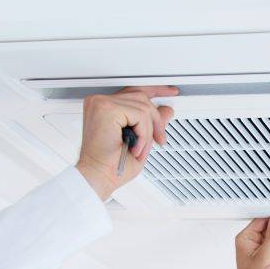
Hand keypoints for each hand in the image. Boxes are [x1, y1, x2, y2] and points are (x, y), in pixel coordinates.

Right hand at [74, 86, 177, 201]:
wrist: (98, 178)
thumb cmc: (112, 166)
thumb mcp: (140, 141)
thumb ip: (151, 123)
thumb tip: (166, 110)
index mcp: (104, 107)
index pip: (133, 91)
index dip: (155, 91)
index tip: (171, 92)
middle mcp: (100, 102)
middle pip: (141, 97)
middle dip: (156, 121)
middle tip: (160, 139)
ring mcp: (101, 103)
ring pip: (144, 107)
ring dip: (148, 133)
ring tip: (140, 149)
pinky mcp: (107, 109)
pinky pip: (140, 115)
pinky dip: (144, 134)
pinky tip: (135, 147)